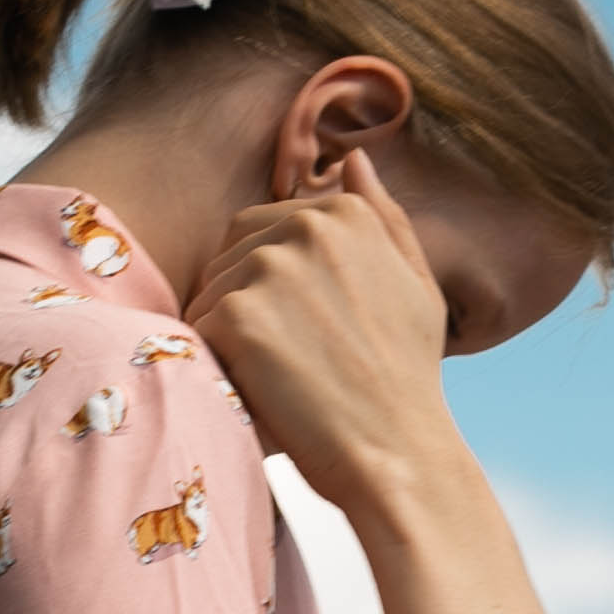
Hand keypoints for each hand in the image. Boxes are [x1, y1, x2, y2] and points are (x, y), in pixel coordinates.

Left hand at [186, 149, 466, 523]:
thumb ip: (384, 218)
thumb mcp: (415, 287)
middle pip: (229, 256)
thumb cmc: (407, 380)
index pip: (261, 228)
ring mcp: (271, 268)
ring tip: (277, 381)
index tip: (299, 333)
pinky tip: (259, 392)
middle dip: (243, 306)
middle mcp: (308, 226)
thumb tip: (354, 160)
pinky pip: (198, 330)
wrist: (399, 454)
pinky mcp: (240, 314)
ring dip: (227, 338)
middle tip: (287, 364)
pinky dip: (217, 364)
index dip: (267, 286)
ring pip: (210, 294)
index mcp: (348, 213)